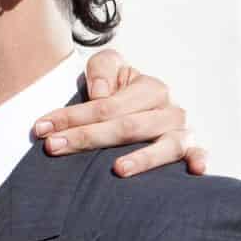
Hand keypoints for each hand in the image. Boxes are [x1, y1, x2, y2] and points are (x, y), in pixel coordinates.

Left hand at [32, 48, 208, 177]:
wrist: (144, 105)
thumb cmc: (120, 92)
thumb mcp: (108, 69)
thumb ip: (102, 69)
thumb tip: (100, 94)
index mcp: (149, 87)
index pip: (106, 105)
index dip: (72, 117)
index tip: (41, 130)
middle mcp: (169, 109)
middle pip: (127, 127)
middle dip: (87, 137)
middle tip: (54, 148)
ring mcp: (181, 131)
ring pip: (163, 146)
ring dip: (142, 159)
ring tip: (117, 170)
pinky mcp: (191, 149)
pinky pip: (199, 155)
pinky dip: (200, 161)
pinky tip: (195, 171)